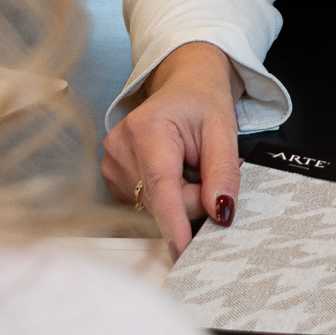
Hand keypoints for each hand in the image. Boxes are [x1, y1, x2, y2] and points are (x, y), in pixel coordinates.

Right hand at [101, 41, 242, 258]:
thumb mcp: (224, 130)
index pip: (161, 185)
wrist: (185, 86)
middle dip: (192, 199)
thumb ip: (223, 172)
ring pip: (153, 206)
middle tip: (207, 170)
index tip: (183, 249)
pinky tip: (172, 172)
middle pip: (161, 201)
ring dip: (179, 197)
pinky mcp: (112, 177)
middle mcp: (121, 146)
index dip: (173, 221)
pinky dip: (166, 197)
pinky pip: (145, 204)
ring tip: (188, 165)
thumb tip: (220, 211)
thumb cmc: (202, 103)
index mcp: (148, 128)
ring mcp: (111, 163)